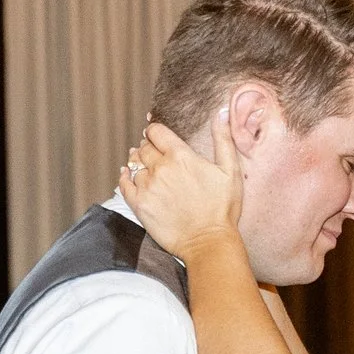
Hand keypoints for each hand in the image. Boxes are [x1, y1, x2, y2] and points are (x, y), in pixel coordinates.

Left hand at [121, 108, 243, 258]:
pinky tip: (128, 175)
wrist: (208, 242)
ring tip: (143, 165)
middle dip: (148, 148)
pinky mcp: (139, 204)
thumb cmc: (222, 209)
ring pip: (134, 165)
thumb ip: (223, 140)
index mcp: (181, 156)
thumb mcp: (230, 171)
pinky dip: (124, 177)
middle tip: (153, 153)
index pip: (156, 131)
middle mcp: (161, 168)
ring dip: (137, 162)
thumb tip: (220, 112)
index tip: (156, 135)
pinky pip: (124, 184)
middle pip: (144, 147)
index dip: (155, 131)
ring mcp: (148, 186)